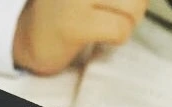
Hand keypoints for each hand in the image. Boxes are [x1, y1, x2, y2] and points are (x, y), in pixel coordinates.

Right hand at [13, 0, 148, 74]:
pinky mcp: (74, 25)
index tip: (117, 5)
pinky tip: (104, 36)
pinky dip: (119, 37)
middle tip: (121, 11)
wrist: (33, 37)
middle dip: (138, 3)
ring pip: (133, 6)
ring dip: (131, 20)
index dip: (136, 0)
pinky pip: (120, 30)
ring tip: (114, 22)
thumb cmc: (68, 7)